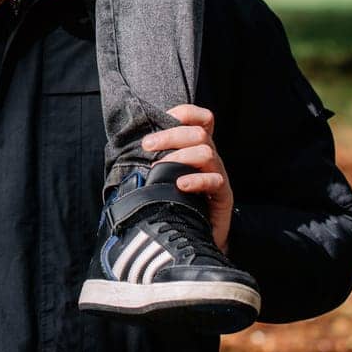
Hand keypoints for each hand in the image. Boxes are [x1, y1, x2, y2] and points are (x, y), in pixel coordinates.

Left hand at [141, 104, 234, 251]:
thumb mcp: (164, 176)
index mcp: (197, 149)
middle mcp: (211, 159)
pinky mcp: (224, 197)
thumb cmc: (176, 202)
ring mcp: (219, 176)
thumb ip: (155, 159)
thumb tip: (127, 148)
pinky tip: (181, 185)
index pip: (202, 120)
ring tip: (159, 168)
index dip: (186, 113)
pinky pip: (215, 181)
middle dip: (170, 135)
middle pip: (199, 133)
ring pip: (206, 152)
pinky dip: (196, 180)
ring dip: (179, 157)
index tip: (164, 118)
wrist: (194, 237)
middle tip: (147, 146)